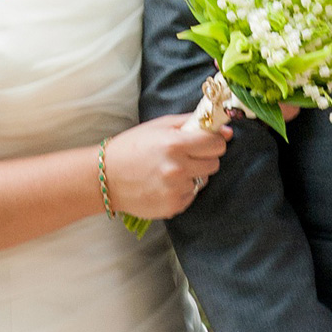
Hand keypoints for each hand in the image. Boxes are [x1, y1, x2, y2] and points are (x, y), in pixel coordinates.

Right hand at [100, 113, 231, 221]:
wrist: (107, 177)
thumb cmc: (132, 146)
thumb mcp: (160, 125)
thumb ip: (192, 123)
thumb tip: (225, 129)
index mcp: (175, 144)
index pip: (216, 144)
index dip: (215, 140)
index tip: (209, 139)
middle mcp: (178, 169)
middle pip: (214, 163)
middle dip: (205, 156)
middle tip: (188, 153)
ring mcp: (175, 191)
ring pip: (204, 180)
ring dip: (194, 173)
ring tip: (172, 168)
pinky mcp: (173, 207)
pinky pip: (191, 195)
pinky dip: (184, 189)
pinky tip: (166, 183)